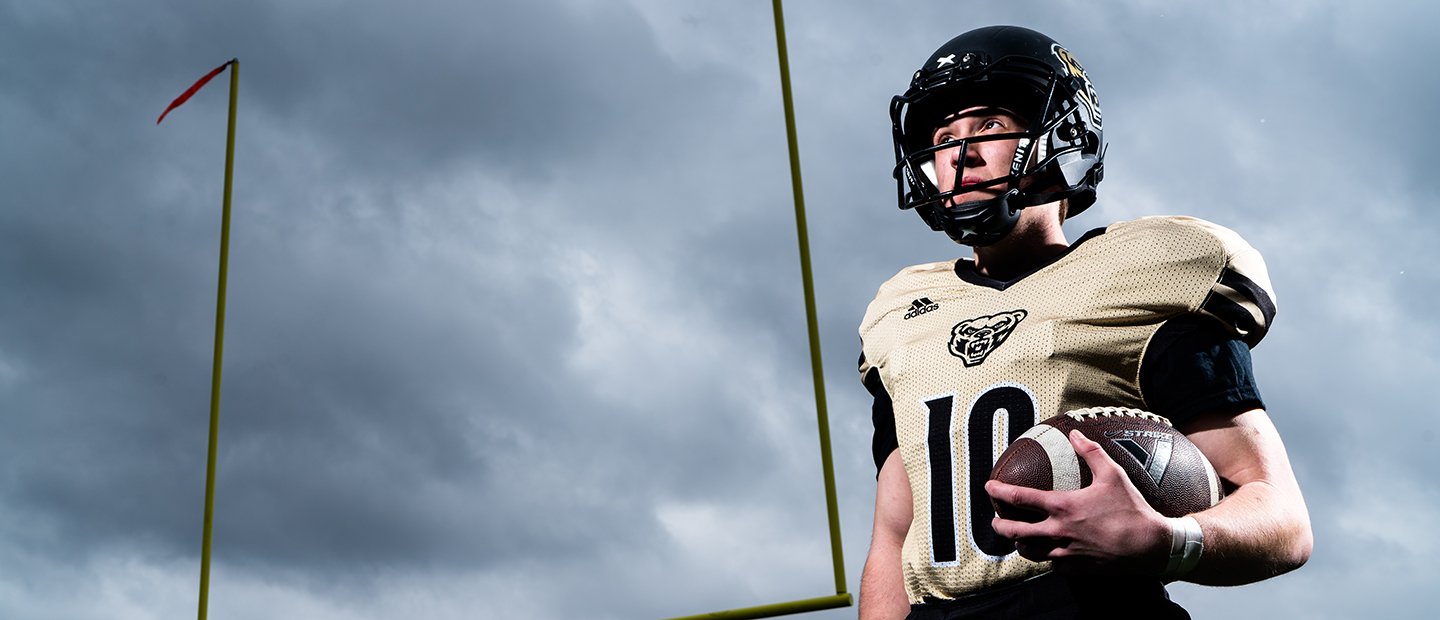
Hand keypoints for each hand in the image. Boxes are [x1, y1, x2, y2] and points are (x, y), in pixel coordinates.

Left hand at [985, 430, 1170, 574]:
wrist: (1151, 546)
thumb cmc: (1131, 508)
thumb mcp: (1113, 474)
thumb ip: (1090, 452)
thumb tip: (1074, 432)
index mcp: (1063, 506)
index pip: (1019, 498)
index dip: (999, 492)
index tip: (988, 487)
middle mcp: (1058, 531)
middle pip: (1015, 531)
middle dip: (999, 525)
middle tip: (994, 520)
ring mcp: (1065, 552)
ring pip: (1029, 552)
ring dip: (1018, 544)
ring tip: (1015, 537)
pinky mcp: (1075, 568)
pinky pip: (1050, 564)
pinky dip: (1043, 557)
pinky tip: (1045, 551)